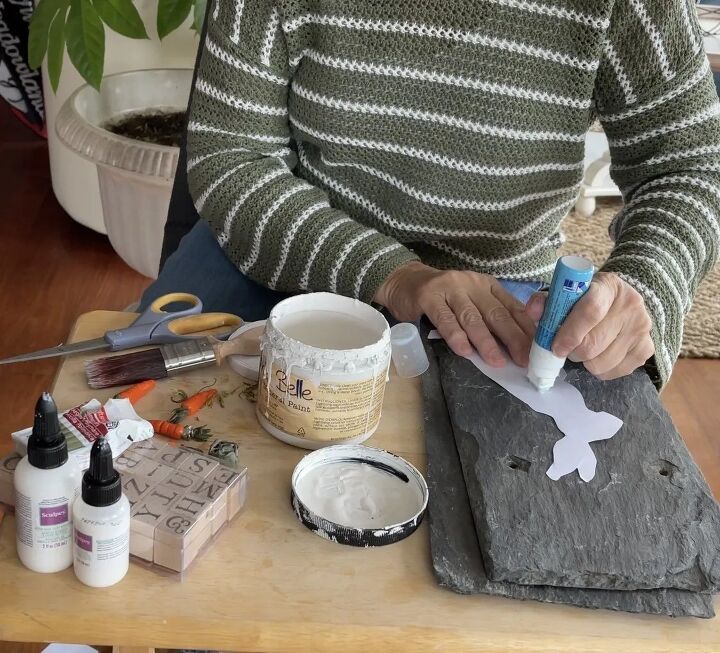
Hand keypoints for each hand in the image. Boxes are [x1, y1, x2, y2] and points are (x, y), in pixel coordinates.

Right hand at [374, 262, 535, 366]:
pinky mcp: (429, 296)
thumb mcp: (471, 300)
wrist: (404, 281)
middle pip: (496, 313)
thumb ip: (489, 316)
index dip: (525, 330)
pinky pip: (445, 319)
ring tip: (496, 361)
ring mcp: (450, 288)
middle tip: (522, 360)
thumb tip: (515, 345)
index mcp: (487, 285)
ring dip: (486, 341)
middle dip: (512, 338)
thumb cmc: (442, 297)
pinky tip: (465, 351)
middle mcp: (472, 283)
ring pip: (472, 317)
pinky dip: (456, 336)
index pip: (512, 308)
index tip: (536, 351)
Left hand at [525, 272, 653, 379]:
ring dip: (585, 362)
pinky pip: (615, 371)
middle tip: (566, 348)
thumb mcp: (566, 292)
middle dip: (572, 352)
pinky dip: (601, 370)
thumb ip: (546, 301)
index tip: (555, 347)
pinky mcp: (647, 348)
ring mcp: (642, 327)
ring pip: (602, 362)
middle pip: (593, 343)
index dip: (570, 333)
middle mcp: (630, 304)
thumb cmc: (586, 299)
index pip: (591, 311)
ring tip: (584, 349)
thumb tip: (533, 312)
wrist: (622, 301)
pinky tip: (599, 355)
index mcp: (607, 286)